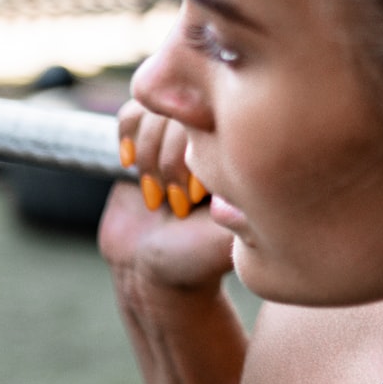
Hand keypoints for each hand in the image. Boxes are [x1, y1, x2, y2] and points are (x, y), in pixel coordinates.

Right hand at [97, 96, 235, 293]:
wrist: (151, 274)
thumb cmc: (196, 260)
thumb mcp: (230, 238)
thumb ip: (245, 207)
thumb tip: (254, 164)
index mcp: (241, 155)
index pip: (217, 117)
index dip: (196, 155)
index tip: (198, 198)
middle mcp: (212, 138)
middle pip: (179, 111)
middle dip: (170, 163)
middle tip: (177, 206)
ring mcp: (178, 134)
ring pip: (152, 110)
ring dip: (149, 158)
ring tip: (158, 199)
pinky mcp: (146, 136)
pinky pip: (132, 112)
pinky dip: (128, 136)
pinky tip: (130, 166)